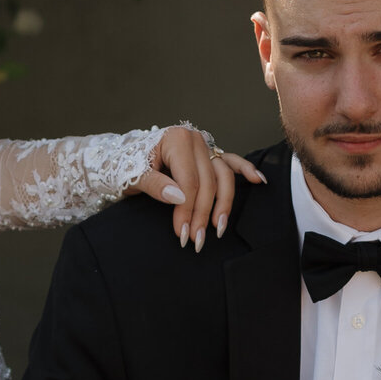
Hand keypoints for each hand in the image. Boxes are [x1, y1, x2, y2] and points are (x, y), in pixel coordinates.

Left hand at [129, 126, 265, 251]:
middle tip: (196, 240)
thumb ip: (155, 185)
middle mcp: (194, 140)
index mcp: (176, 139)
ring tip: (219, 227)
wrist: (122, 158)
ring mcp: (204, 146)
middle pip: (208, 181)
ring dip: (224, 204)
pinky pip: (230, 162)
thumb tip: (179, 197)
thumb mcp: (133, 175)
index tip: (183, 232)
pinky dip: (245, 170)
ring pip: (223, 176)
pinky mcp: (209, 155)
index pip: (189, 180)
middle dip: (203, 214)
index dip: (187, 209)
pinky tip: (259, 180)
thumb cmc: (126, 165)